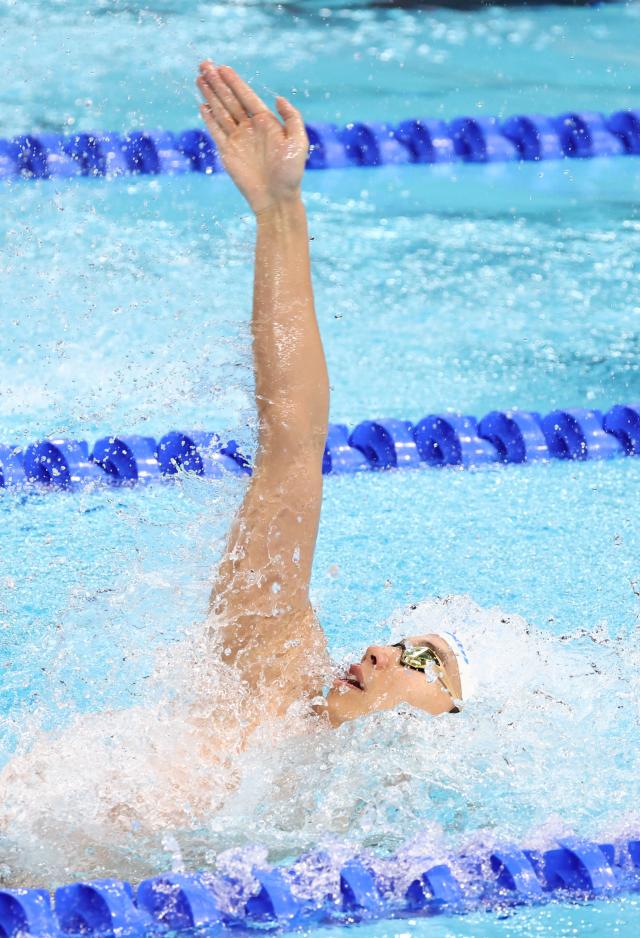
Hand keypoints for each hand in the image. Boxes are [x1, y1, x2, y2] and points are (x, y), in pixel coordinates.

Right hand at [196, 62, 308, 215]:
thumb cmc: (290, 172)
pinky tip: (203, 105)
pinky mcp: (227, 152)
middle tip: (204, 65)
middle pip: (230, 100)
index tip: (222, 68)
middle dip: (217, 83)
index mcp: (266, 122)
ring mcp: (238, 139)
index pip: (246, 96)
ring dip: (210, 95)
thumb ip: (292, 117)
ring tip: (199, 78)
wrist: (276, 198)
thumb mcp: (298, 142)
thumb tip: (278, 98)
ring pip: (221, 112)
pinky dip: (209, 118)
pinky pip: (216, 131)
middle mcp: (250, 128)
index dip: (234, 82)